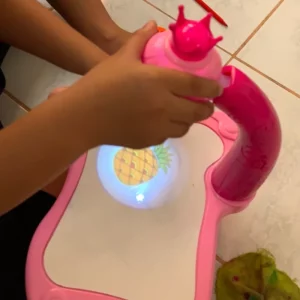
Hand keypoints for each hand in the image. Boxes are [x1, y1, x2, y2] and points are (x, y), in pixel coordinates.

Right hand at [61, 21, 221, 149]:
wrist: (83, 116)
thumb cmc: (101, 84)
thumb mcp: (121, 58)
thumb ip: (140, 41)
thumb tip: (152, 25)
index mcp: (159, 82)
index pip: (195, 85)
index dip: (211, 88)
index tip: (217, 90)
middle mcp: (164, 106)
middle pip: (197, 112)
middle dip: (207, 109)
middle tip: (206, 105)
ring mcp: (157, 127)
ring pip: (185, 127)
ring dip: (189, 120)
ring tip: (184, 114)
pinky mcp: (149, 141)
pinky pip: (168, 136)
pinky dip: (171, 129)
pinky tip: (163, 123)